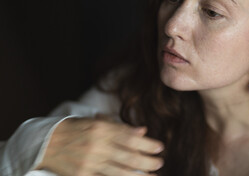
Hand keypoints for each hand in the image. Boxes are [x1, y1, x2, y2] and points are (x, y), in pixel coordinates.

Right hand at [36, 117, 163, 175]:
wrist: (45, 142)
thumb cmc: (74, 128)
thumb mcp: (95, 121)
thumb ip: (119, 127)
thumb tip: (142, 131)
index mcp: (100, 128)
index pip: (130, 137)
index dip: (147, 144)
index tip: (160, 147)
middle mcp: (97, 145)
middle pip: (129, 155)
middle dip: (148, 160)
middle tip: (160, 162)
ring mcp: (89, 162)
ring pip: (120, 171)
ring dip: (140, 174)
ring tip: (153, 174)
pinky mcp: (83, 174)